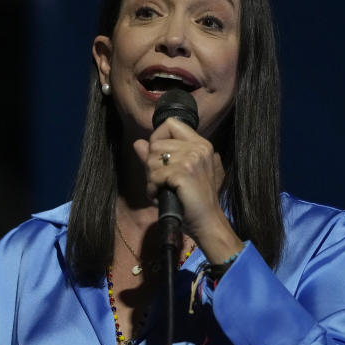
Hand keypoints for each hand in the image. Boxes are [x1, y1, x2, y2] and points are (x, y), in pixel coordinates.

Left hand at [133, 117, 237, 258]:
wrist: (206, 221)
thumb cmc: (191, 198)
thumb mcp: (176, 173)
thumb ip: (157, 156)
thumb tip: (137, 143)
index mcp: (199, 144)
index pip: (170, 123)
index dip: (157, 138)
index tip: (160, 158)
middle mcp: (197, 148)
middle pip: (156, 143)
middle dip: (151, 164)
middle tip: (162, 180)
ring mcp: (191, 159)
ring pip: (151, 159)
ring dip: (151, 178)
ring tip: (162, 188)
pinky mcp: (183, 173)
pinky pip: (154, 175)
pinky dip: (152, 189)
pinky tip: (160, 195)